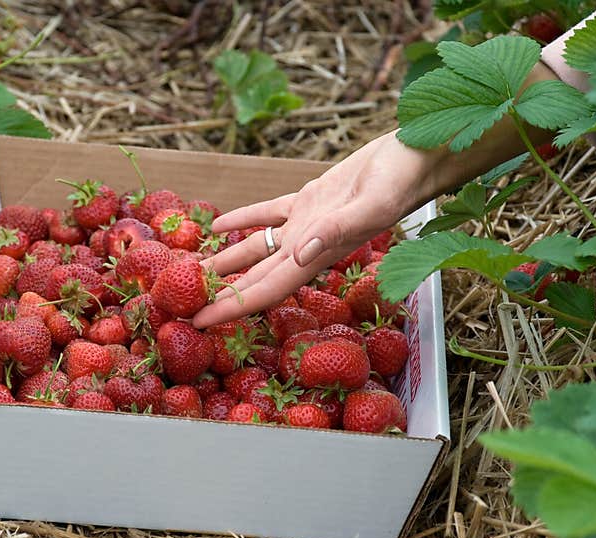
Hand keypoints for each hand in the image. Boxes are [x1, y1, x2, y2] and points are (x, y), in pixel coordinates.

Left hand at [191, 130, 442, 327]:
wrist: (416, 156)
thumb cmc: (401, 181)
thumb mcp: (372, 205)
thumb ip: (337, 230)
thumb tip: (300, 253)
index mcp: (317, 255)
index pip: (265, 291)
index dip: (230, 309)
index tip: (197, 323)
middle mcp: (307, 247)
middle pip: (253, 278)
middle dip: (219, 293)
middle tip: (179, 304)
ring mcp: (307, 224)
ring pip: (256, 250)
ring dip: (224, 261)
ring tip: (190, 271)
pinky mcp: (310, 200)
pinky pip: (268, 215)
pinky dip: (243, 221)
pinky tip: (219, 226)